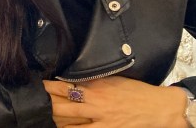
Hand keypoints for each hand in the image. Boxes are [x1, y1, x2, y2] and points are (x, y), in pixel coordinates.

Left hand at [44, 77, 186, 126]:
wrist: (159, 108)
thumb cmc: (137, 92)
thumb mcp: (112, 79)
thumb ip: (92, 80)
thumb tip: (72, 78)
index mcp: (96, 87)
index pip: (64, 87)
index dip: (50, 87)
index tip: (42, 85)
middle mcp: (96, 104)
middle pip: (62, 106)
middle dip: (49, 105)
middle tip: (42, 102)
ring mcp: (101, 120)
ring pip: (70, 123)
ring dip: (58, 120)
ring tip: (51, 116)